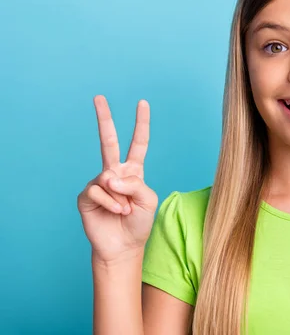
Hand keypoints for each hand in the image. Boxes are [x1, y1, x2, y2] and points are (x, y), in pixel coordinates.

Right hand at [77, 95, 158, 263]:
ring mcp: (99, 182)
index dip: (141, 124)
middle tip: (98, 97)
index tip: (142, 103)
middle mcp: (115, 172)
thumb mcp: (148, 200)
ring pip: (109, 178)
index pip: (138, 143)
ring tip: (124, 211)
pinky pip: (99, 191)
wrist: (123, 246)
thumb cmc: (138, 222)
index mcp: (134, 171)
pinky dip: (110, 203)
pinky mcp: (86, 195)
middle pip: (108, 141)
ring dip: (121, 197)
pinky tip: (114, 212)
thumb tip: (109, 176)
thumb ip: (135, 184)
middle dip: (104, 119)